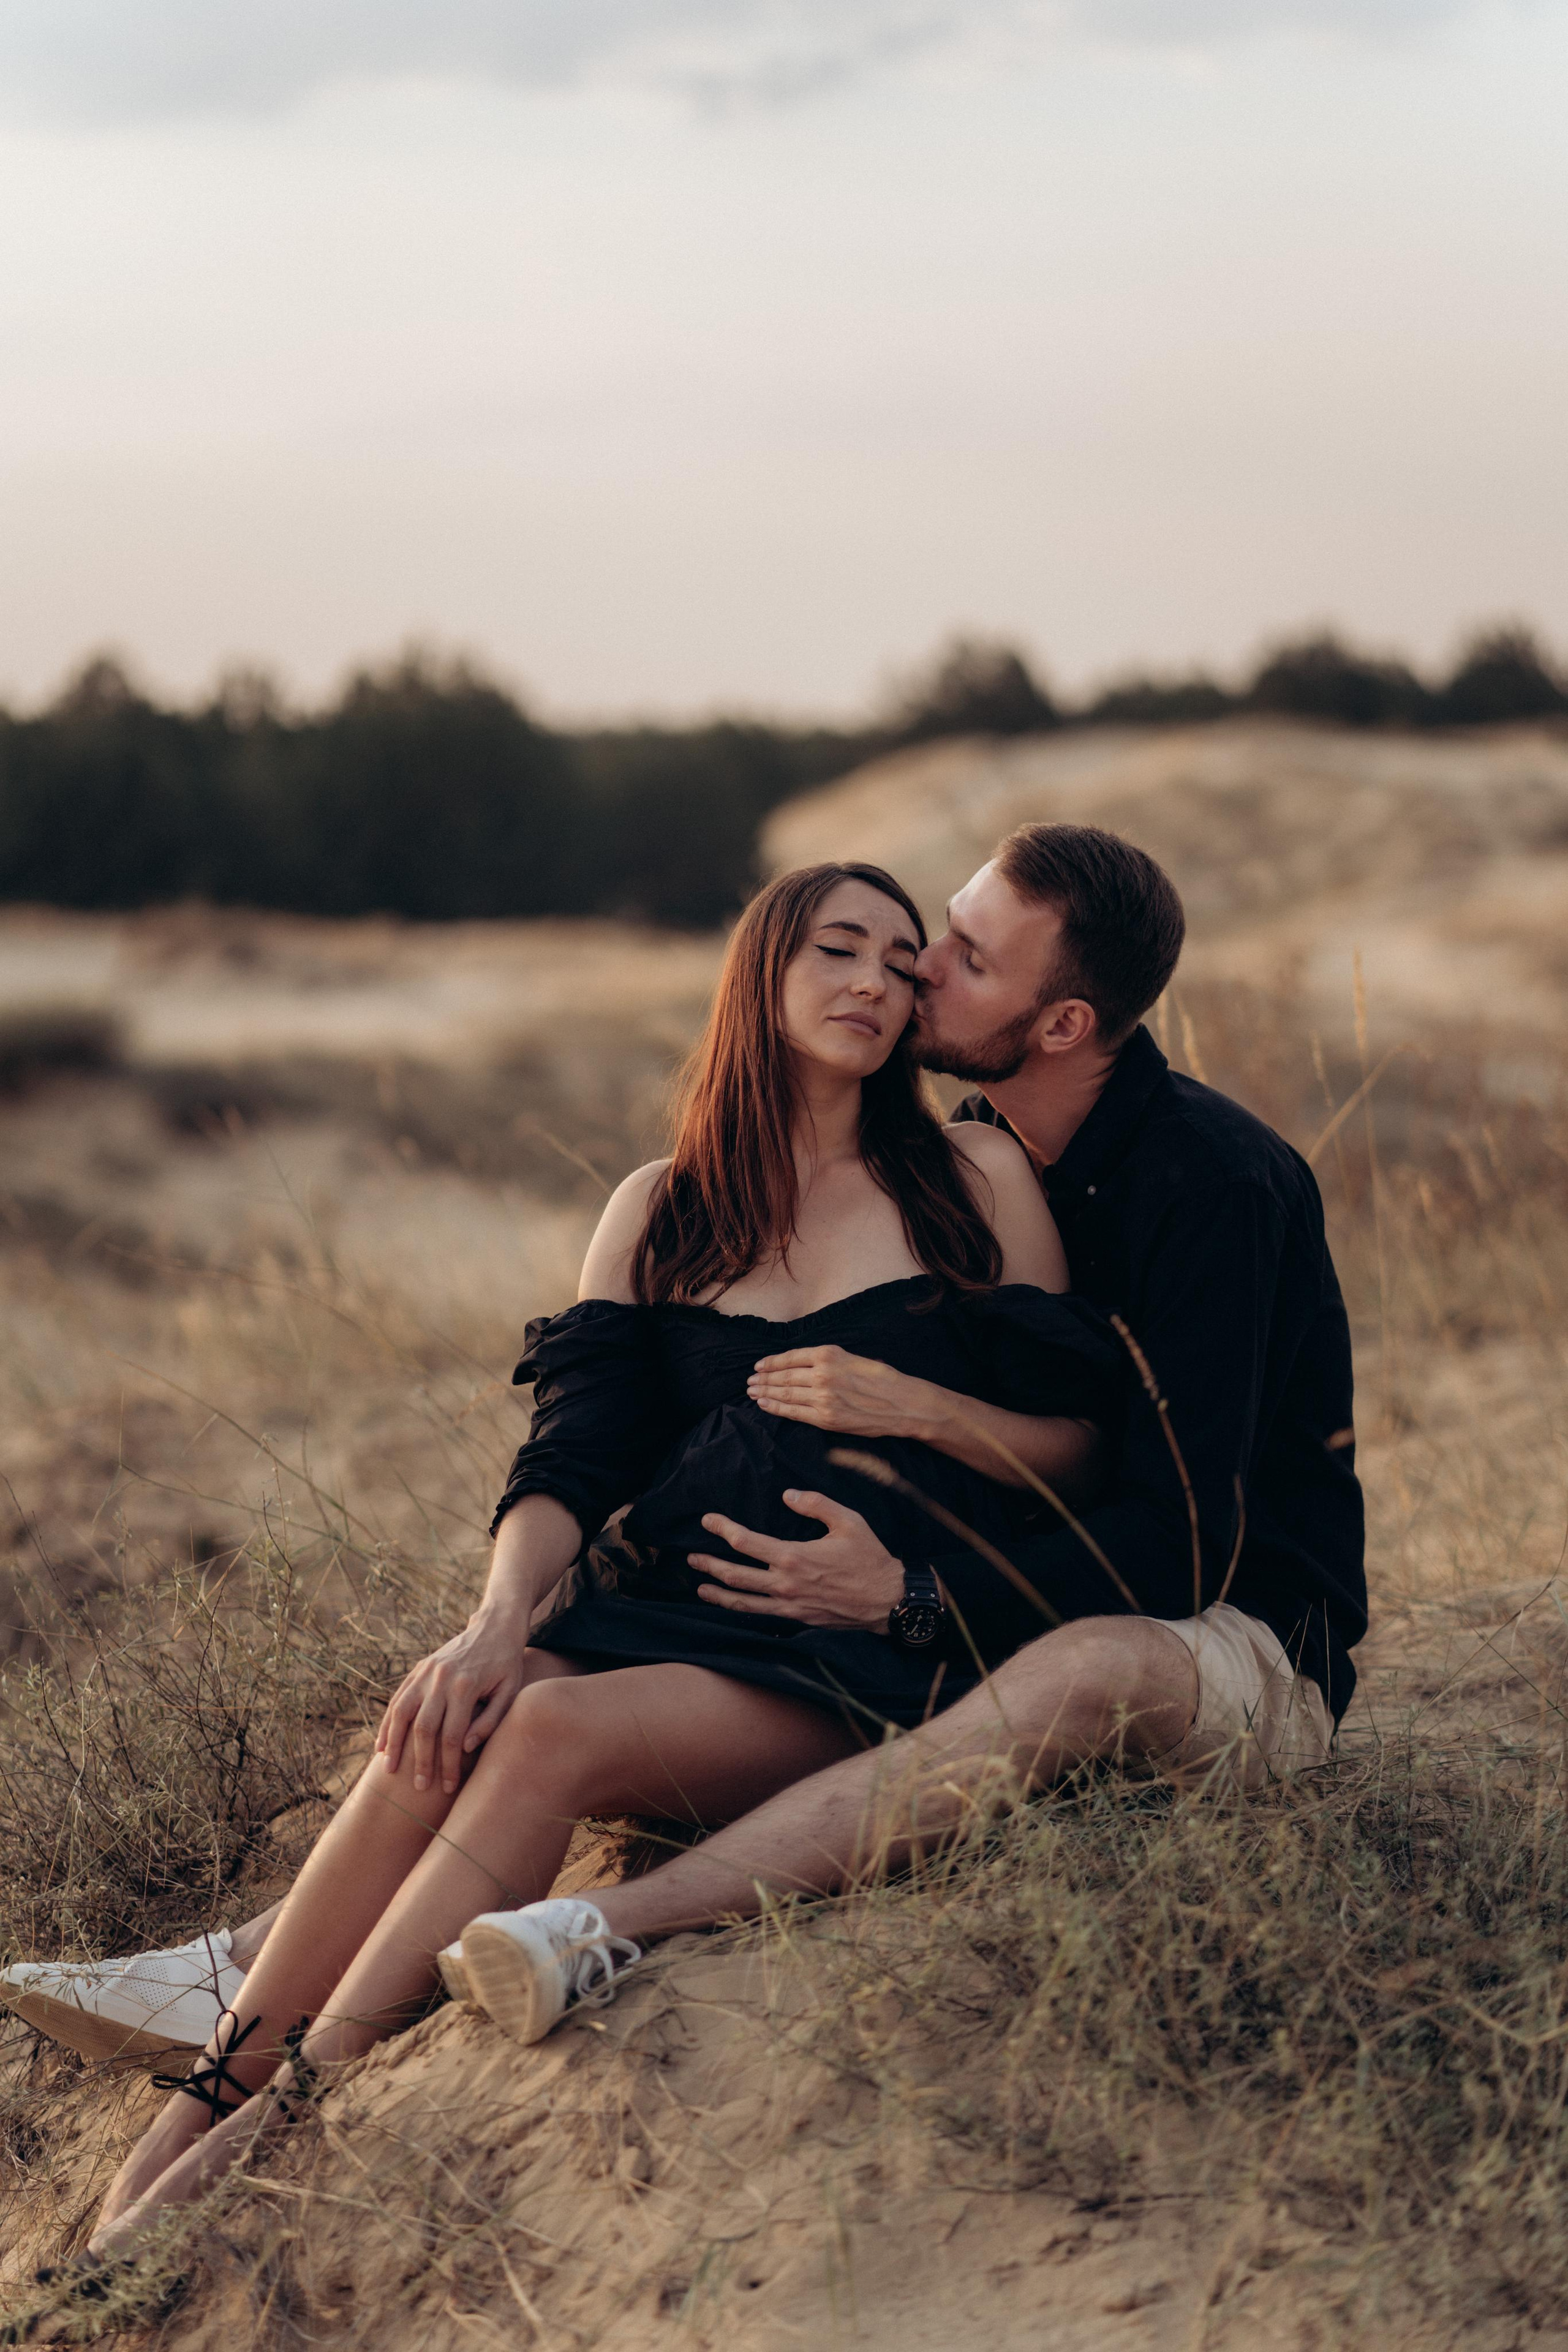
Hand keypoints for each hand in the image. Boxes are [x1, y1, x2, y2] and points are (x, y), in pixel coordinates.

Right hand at [375, 1607, 531, 1794]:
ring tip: (389, 1770)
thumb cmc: (507, 1664)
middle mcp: (441, 1679)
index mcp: (466, 1686)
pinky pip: (397, 1699)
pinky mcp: (418, 1669)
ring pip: (401, 1712)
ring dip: (394, 1744)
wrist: (494, 1625)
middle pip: (424, 1729)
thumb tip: (464, 1748)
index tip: (448, 1787)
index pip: (453, 1736)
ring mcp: (426, 1672)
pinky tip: (382, 1745)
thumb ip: (489, 1721)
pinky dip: (387, 1723)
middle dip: (420, 1761)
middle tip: (419, 1788)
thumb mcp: (509, 1692)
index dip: (449, 1765)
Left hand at [690, 1490, 904, 1630]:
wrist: (887, 1600)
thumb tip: (787, 1494)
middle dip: (709, 1565)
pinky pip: (762, 1615)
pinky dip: (742, 1610)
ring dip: (718, 1593)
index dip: (723, 1529)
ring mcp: (789, 1606)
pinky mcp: (797, 1619)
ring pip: (743, 1602)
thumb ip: (816, 1504)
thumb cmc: (869, 1558)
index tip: (708, 1520)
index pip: (746, 1542)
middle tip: (691, 1558)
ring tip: (701, 1587)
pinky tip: (734, 1606)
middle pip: (735, 1575)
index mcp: (794, 1556)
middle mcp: (785, 1584)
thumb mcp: (848, 1521)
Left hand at [746, 1344, 945, 1442]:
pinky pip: (794, 1412)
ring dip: (765, 1393)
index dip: (770, 1363)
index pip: (790, 1358)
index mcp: (828, 1354)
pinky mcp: (826, 1418)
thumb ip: (826, 1359)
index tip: (758, 1366)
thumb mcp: (852, 1357)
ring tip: (752, 1392)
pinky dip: (776, 1408)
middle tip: (750, 1381)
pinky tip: (765, 1405)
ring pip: (785, 1394)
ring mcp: (822, 1397)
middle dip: (763, 1379)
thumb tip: (800, 1364)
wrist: (901, 1403)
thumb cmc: (880, 1378)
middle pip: (783, 1377)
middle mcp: (822, 1374)